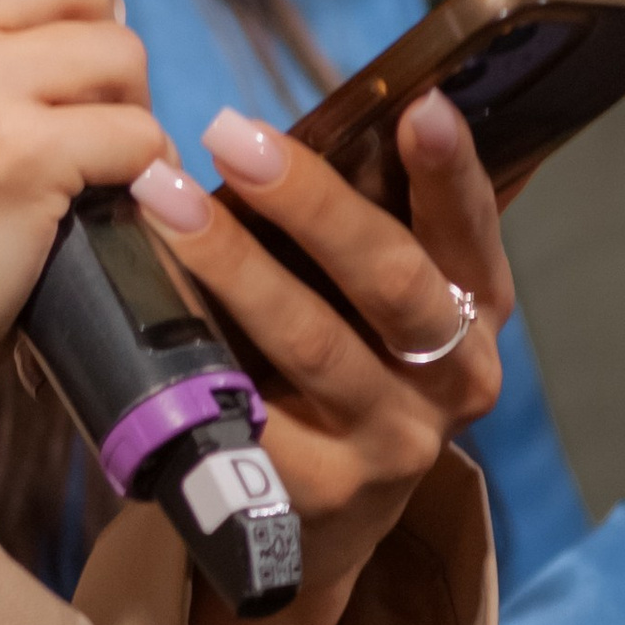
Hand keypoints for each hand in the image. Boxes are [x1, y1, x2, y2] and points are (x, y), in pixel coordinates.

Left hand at [130, 90, 509, 624]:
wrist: (321, 519)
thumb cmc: (346, 361)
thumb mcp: (380, 298)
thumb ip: (375, 217)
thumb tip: (346, 105)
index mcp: (475, 311)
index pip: (473, 231)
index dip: (453, 170)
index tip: (422, 104)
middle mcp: (452, 379)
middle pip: (391, 280)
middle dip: (310, 202)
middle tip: (231, 133)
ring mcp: (390, 444)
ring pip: (314, 343)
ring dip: (233, 264)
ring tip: (163, 199)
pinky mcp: (319, 494)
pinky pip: (250, 413)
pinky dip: (199, 351)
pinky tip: (149, 303)